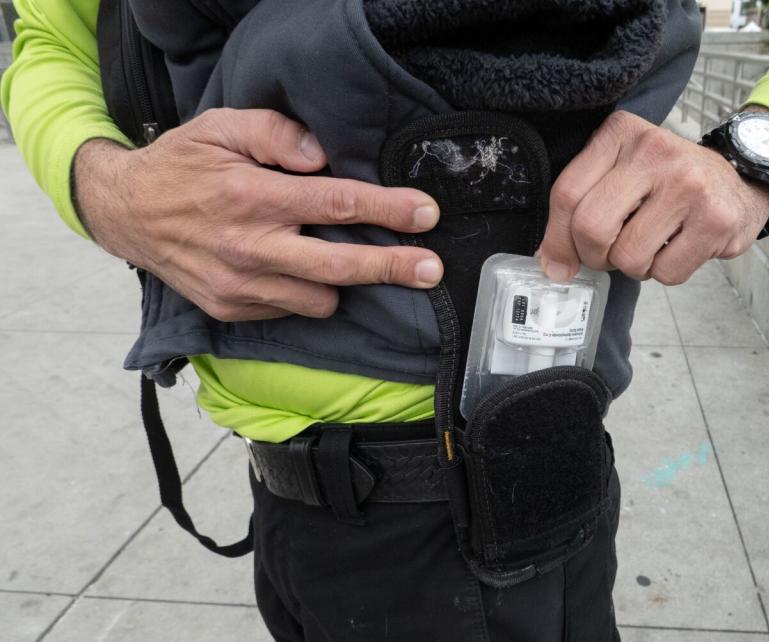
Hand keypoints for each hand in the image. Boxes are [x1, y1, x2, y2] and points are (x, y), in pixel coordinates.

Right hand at [74, 108, 442, 320]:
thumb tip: (323, 157)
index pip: (334, 204)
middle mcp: (248, 247)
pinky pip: (291, 310)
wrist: (125, 212)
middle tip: (432, 268)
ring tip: (339, 255)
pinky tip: (293, 268)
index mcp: (250, 195)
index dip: (386, 210)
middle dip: (392, 267)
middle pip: (338, 266)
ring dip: (341, 280)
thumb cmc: (182, 164)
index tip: (425, 213)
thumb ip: (276, 133)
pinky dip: (304, 292)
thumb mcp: (222, 126)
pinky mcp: (232, 310)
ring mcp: (239, 286)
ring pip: (320, 299)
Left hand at [538, 110, 768, 284]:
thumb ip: (579, 209)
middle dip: (595, 257)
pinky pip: (666, 273)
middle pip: (592, 228)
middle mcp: (654, 151)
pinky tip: (678, 247)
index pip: (566, 194)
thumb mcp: (621, 173)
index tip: (560, 261)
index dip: (556, 239)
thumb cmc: (668, 183)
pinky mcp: (715, 220)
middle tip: (609, 254)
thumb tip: (553, 266)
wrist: (740, 179)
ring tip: (652, 245)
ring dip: (633, 267)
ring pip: (628, 257)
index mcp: (621, 133)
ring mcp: (688, 184)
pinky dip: (665, 273)